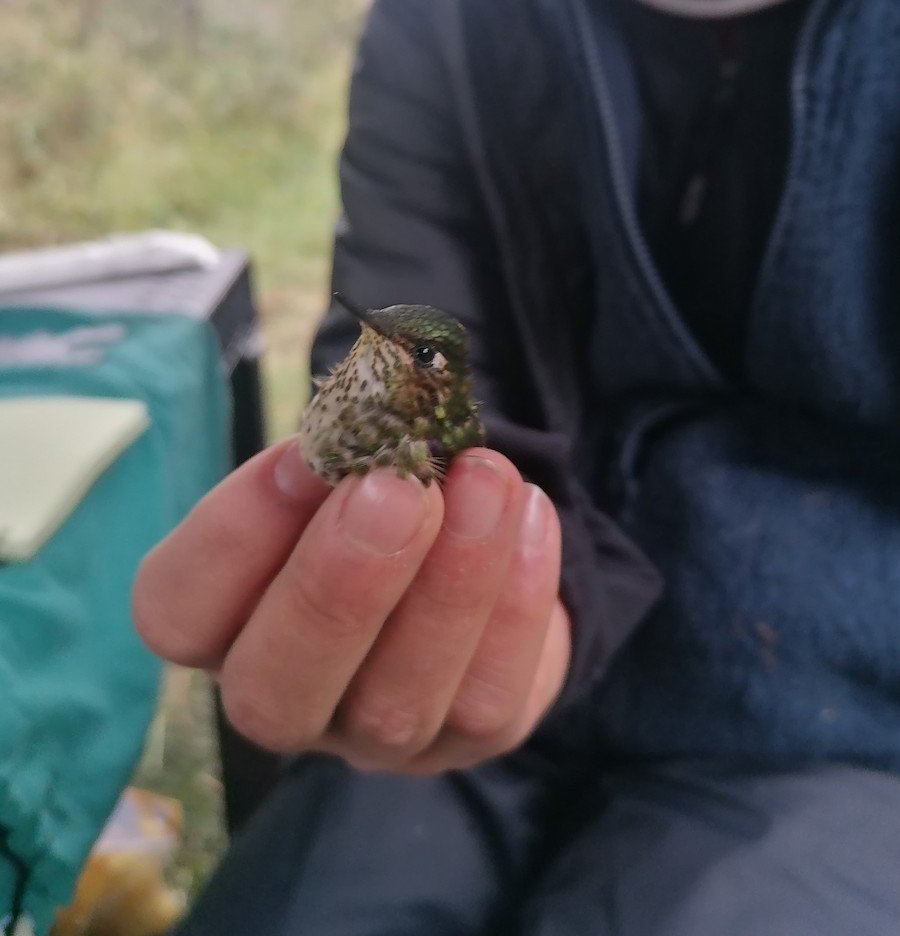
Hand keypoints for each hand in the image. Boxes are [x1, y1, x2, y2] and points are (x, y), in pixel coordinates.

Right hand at [132, 440, 570, 773]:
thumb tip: (368, 425)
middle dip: (337, 584)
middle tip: (398, 488)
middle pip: (272, 692)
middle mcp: (285, 698)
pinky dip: (518, 601)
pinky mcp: (468, 742)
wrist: (472, 539)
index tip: (302, 453)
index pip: (178, 612)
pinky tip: (528, 513)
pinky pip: (490, 699)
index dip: (234, 533)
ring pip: (393, 705)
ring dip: (449, 584)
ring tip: (486, 478)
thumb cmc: (377, 489)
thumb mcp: (344, 460)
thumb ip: (339, 452)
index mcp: (222, 624)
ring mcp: (372, 738)